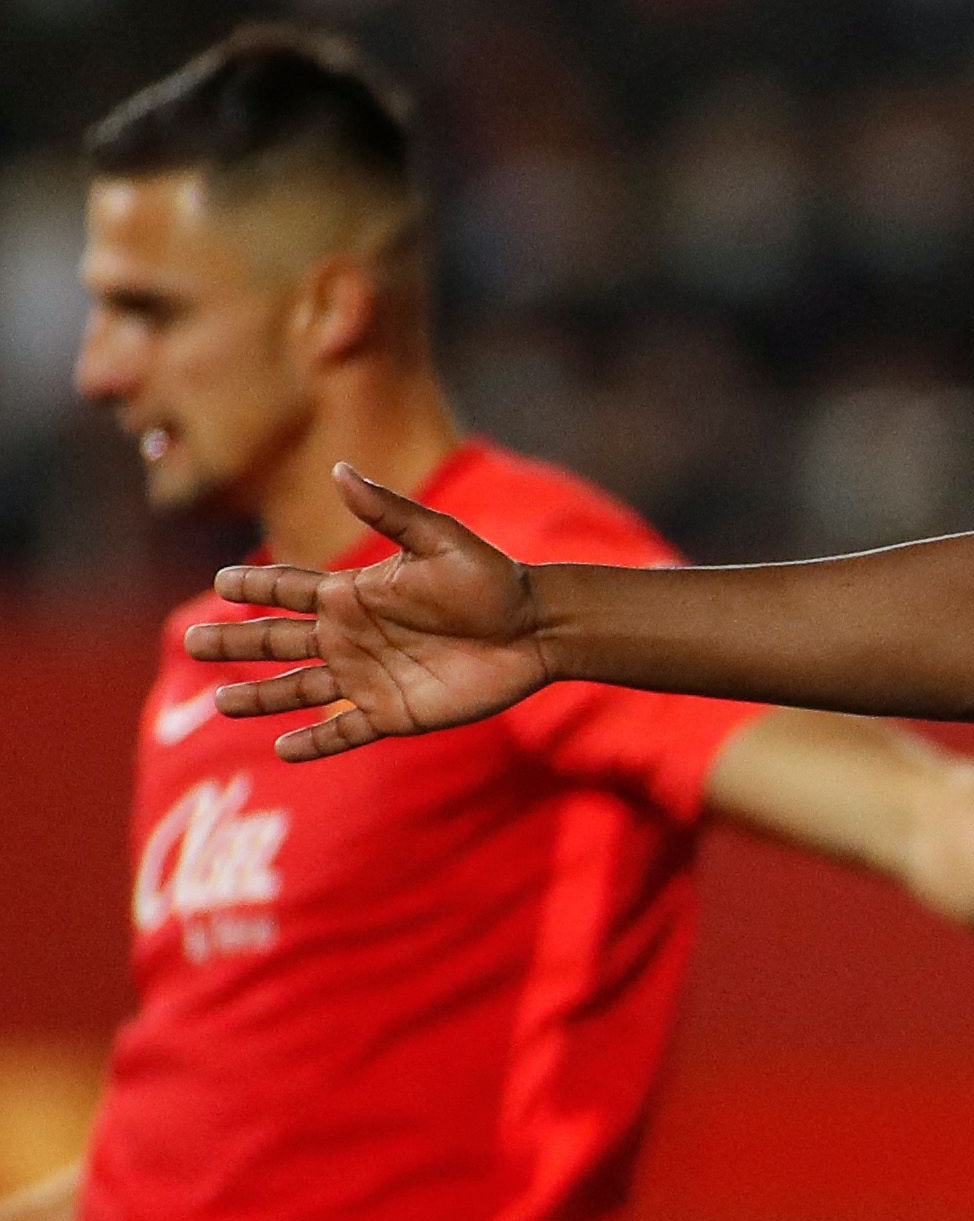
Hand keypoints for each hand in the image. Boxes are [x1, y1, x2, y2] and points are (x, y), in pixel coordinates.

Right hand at [184, 463, 552, 760]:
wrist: (535, 630)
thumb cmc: (490, 580)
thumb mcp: (439, 541)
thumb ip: (389, 512)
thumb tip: (339, 470)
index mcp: (354, 593)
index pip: (288, 589)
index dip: (253, 586)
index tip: (217, 582)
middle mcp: (351, 636)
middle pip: (277, 640)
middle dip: (234, 641)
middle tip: (192, 644)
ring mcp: (368, 676)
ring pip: (298, 689)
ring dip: (261, 696)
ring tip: (221, 703)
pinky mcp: (393, 713)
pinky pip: (343, 732)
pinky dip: (314, 743)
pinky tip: (282, 750)